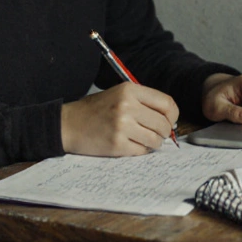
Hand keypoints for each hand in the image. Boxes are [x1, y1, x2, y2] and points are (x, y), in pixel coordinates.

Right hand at [60, 82, 178, 156]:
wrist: (68, 124)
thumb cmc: (95, 110)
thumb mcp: (118, 94)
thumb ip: (143, 102)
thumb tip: (170, 119)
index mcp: (129, 90)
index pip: (167, 103)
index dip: (172, 115)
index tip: (169, 121)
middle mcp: (127, 106)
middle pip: (163, 124)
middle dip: (164, 132)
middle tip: (157, 134)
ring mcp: (122, 126)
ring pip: (156, 140)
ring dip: (153, 143)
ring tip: (142, 139)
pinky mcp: (117, 145)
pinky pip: (142, 151)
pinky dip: (140, 150)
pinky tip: (131, 144)